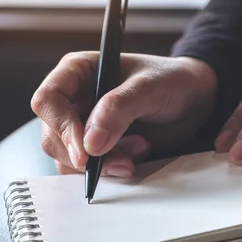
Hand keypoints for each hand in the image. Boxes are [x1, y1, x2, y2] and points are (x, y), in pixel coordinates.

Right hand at [31, 52, 216, 176]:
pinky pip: (88, 169)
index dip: (61, 127)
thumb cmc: (170, 81)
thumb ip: (117, 110)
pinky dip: (112, 169)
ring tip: (139, 150)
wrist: (193, 100)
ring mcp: (83, 126)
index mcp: (76, 72)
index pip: (47, 100)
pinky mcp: (98, 148)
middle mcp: (74, 99)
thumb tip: (89, 144)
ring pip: (69, 158)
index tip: (86, 152)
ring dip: (102, 165)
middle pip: (53, 136)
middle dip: (85, 156)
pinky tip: (138, 154)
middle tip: (122, 161)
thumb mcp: (148, 88)